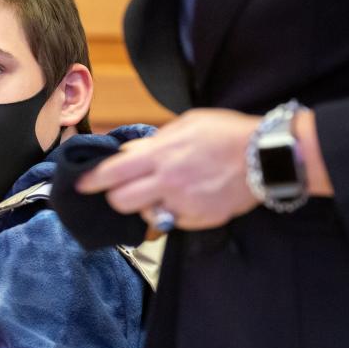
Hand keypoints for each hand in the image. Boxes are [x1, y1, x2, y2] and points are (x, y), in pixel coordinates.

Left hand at [76, 109, 262, 230]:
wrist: (265, 156)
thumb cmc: (226, 134)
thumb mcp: (187, 124)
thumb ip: (155, 141)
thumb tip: (130, 152)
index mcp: (161, 155)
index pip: (112, 173)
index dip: (92, 181)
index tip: (82, 185)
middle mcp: (168, 182)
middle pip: (121, 201)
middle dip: (117, 197)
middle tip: (123, 190)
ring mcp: (183, 204)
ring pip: (146, 216)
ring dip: (147, 206)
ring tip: (162, 193)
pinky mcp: (199, 220)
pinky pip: (173, 222)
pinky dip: (173, 214)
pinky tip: (186, 199)